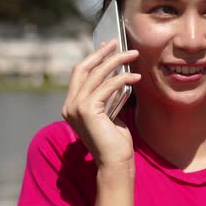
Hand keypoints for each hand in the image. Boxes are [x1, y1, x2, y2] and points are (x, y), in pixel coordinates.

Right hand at [61, 39, 140, 168]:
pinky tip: (136, 76)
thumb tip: (115, 72)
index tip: (108, 46)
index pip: (80, 73)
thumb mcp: (109, 111)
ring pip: (97, 74)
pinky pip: (108, 86)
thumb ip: (106, 95)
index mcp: (71, 105)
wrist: (115, 162)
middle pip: (84, 68)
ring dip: (117, 61)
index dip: (94, 57)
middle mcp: (69, 105)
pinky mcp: (87, 111)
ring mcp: (76, 108)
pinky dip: (123, 78)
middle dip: (102, 53)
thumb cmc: (115, 140)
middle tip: (118, 43)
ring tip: (133, 55)